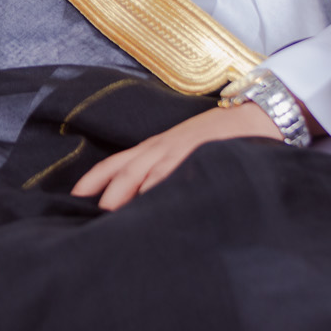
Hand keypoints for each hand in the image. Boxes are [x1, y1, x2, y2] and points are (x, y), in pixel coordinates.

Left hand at [71, 101, 280, 210]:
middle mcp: (163, 147)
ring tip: (111, 212)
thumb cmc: (217, 139)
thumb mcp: (183, 151)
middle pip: (127, 169)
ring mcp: (182, 150)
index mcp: (157, 147)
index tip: (75, 195)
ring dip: (128, 190)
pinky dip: (163, 185)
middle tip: (89, 214)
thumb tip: (141, 199)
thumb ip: (162, 171)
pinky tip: (153, 199)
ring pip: (147, 171)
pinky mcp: (202, 155)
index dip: (95, 178)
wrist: (256, 115)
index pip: (118, 162)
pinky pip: (178, 171)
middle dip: (108, 191)